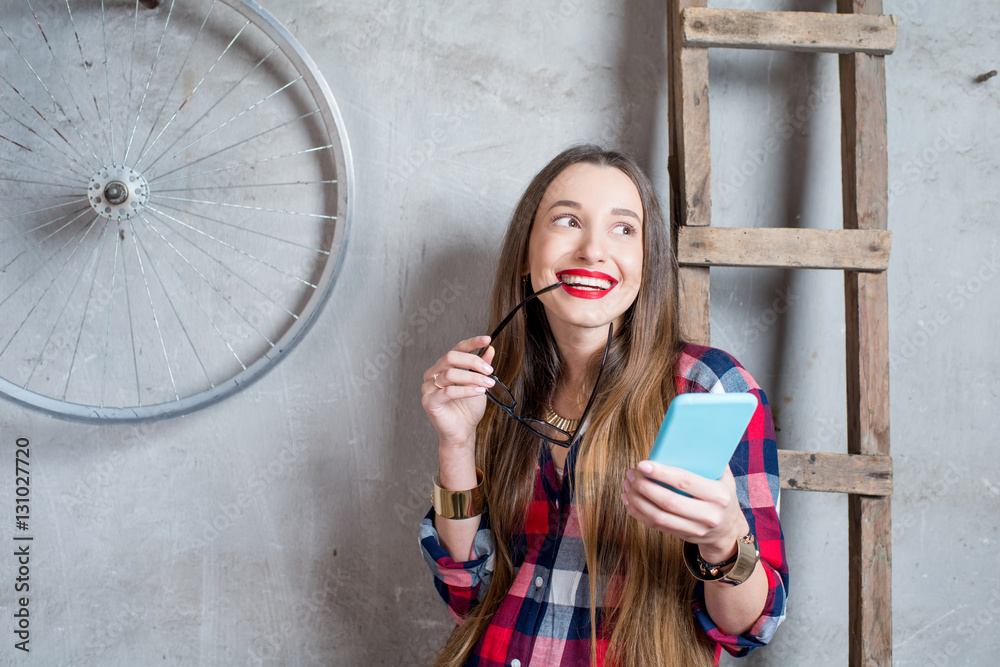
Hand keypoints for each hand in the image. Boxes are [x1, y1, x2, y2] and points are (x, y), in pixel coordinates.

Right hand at [421, 336, 496, 452]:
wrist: (463, 432)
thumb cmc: (468, 409)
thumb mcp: (479, 384)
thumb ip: (481, 367)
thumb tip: (490, 349)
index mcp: (443, 367)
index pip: (456, 349)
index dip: (472, 343)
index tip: (487, 339)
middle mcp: (433, 374)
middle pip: (451, 357)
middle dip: (473, 361)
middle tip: (489, 370)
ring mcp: (429, 388)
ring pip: (450, 374)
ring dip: (473, 378)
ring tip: (488, 383)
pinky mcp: (429, 402)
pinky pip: (448, 391)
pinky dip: (466, 390)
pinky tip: (479, 391)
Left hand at [621, 461, 747, 562]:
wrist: (728, 529)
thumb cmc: (721, 493)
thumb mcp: (723, 476)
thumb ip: (707, 458)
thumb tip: (681, 436)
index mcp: (719, 495)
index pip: (685, 482)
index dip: (661, 473)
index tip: (642, 465)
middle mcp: (709, 515)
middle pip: (668, 502)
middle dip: (645, 487)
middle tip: (631, 474)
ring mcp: (696, 529)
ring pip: (659, 517)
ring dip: (638, 500)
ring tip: (628, 485)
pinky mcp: (683, 536)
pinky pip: (656, 525)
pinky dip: (639, 513)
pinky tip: (629, 500)